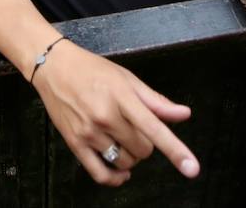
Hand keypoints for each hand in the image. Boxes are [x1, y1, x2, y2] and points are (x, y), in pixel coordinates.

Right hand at [33, 39, 198, 185]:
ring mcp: (89, 132)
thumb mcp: (126, 78)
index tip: (192, 168)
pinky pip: (100, 174)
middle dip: (146, 142)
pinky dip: (115, 178)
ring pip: (125, 161)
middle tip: (135, 127)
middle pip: (143, 149)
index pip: (154, 128)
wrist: (53, 67)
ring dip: (131, 156)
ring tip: (122, 138)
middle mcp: (105, 116)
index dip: (176, 150)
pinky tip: (122, 172)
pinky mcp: (75, 143)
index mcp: (122, 97)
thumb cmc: (92, 70)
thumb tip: (184, 114)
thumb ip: (155, 100)